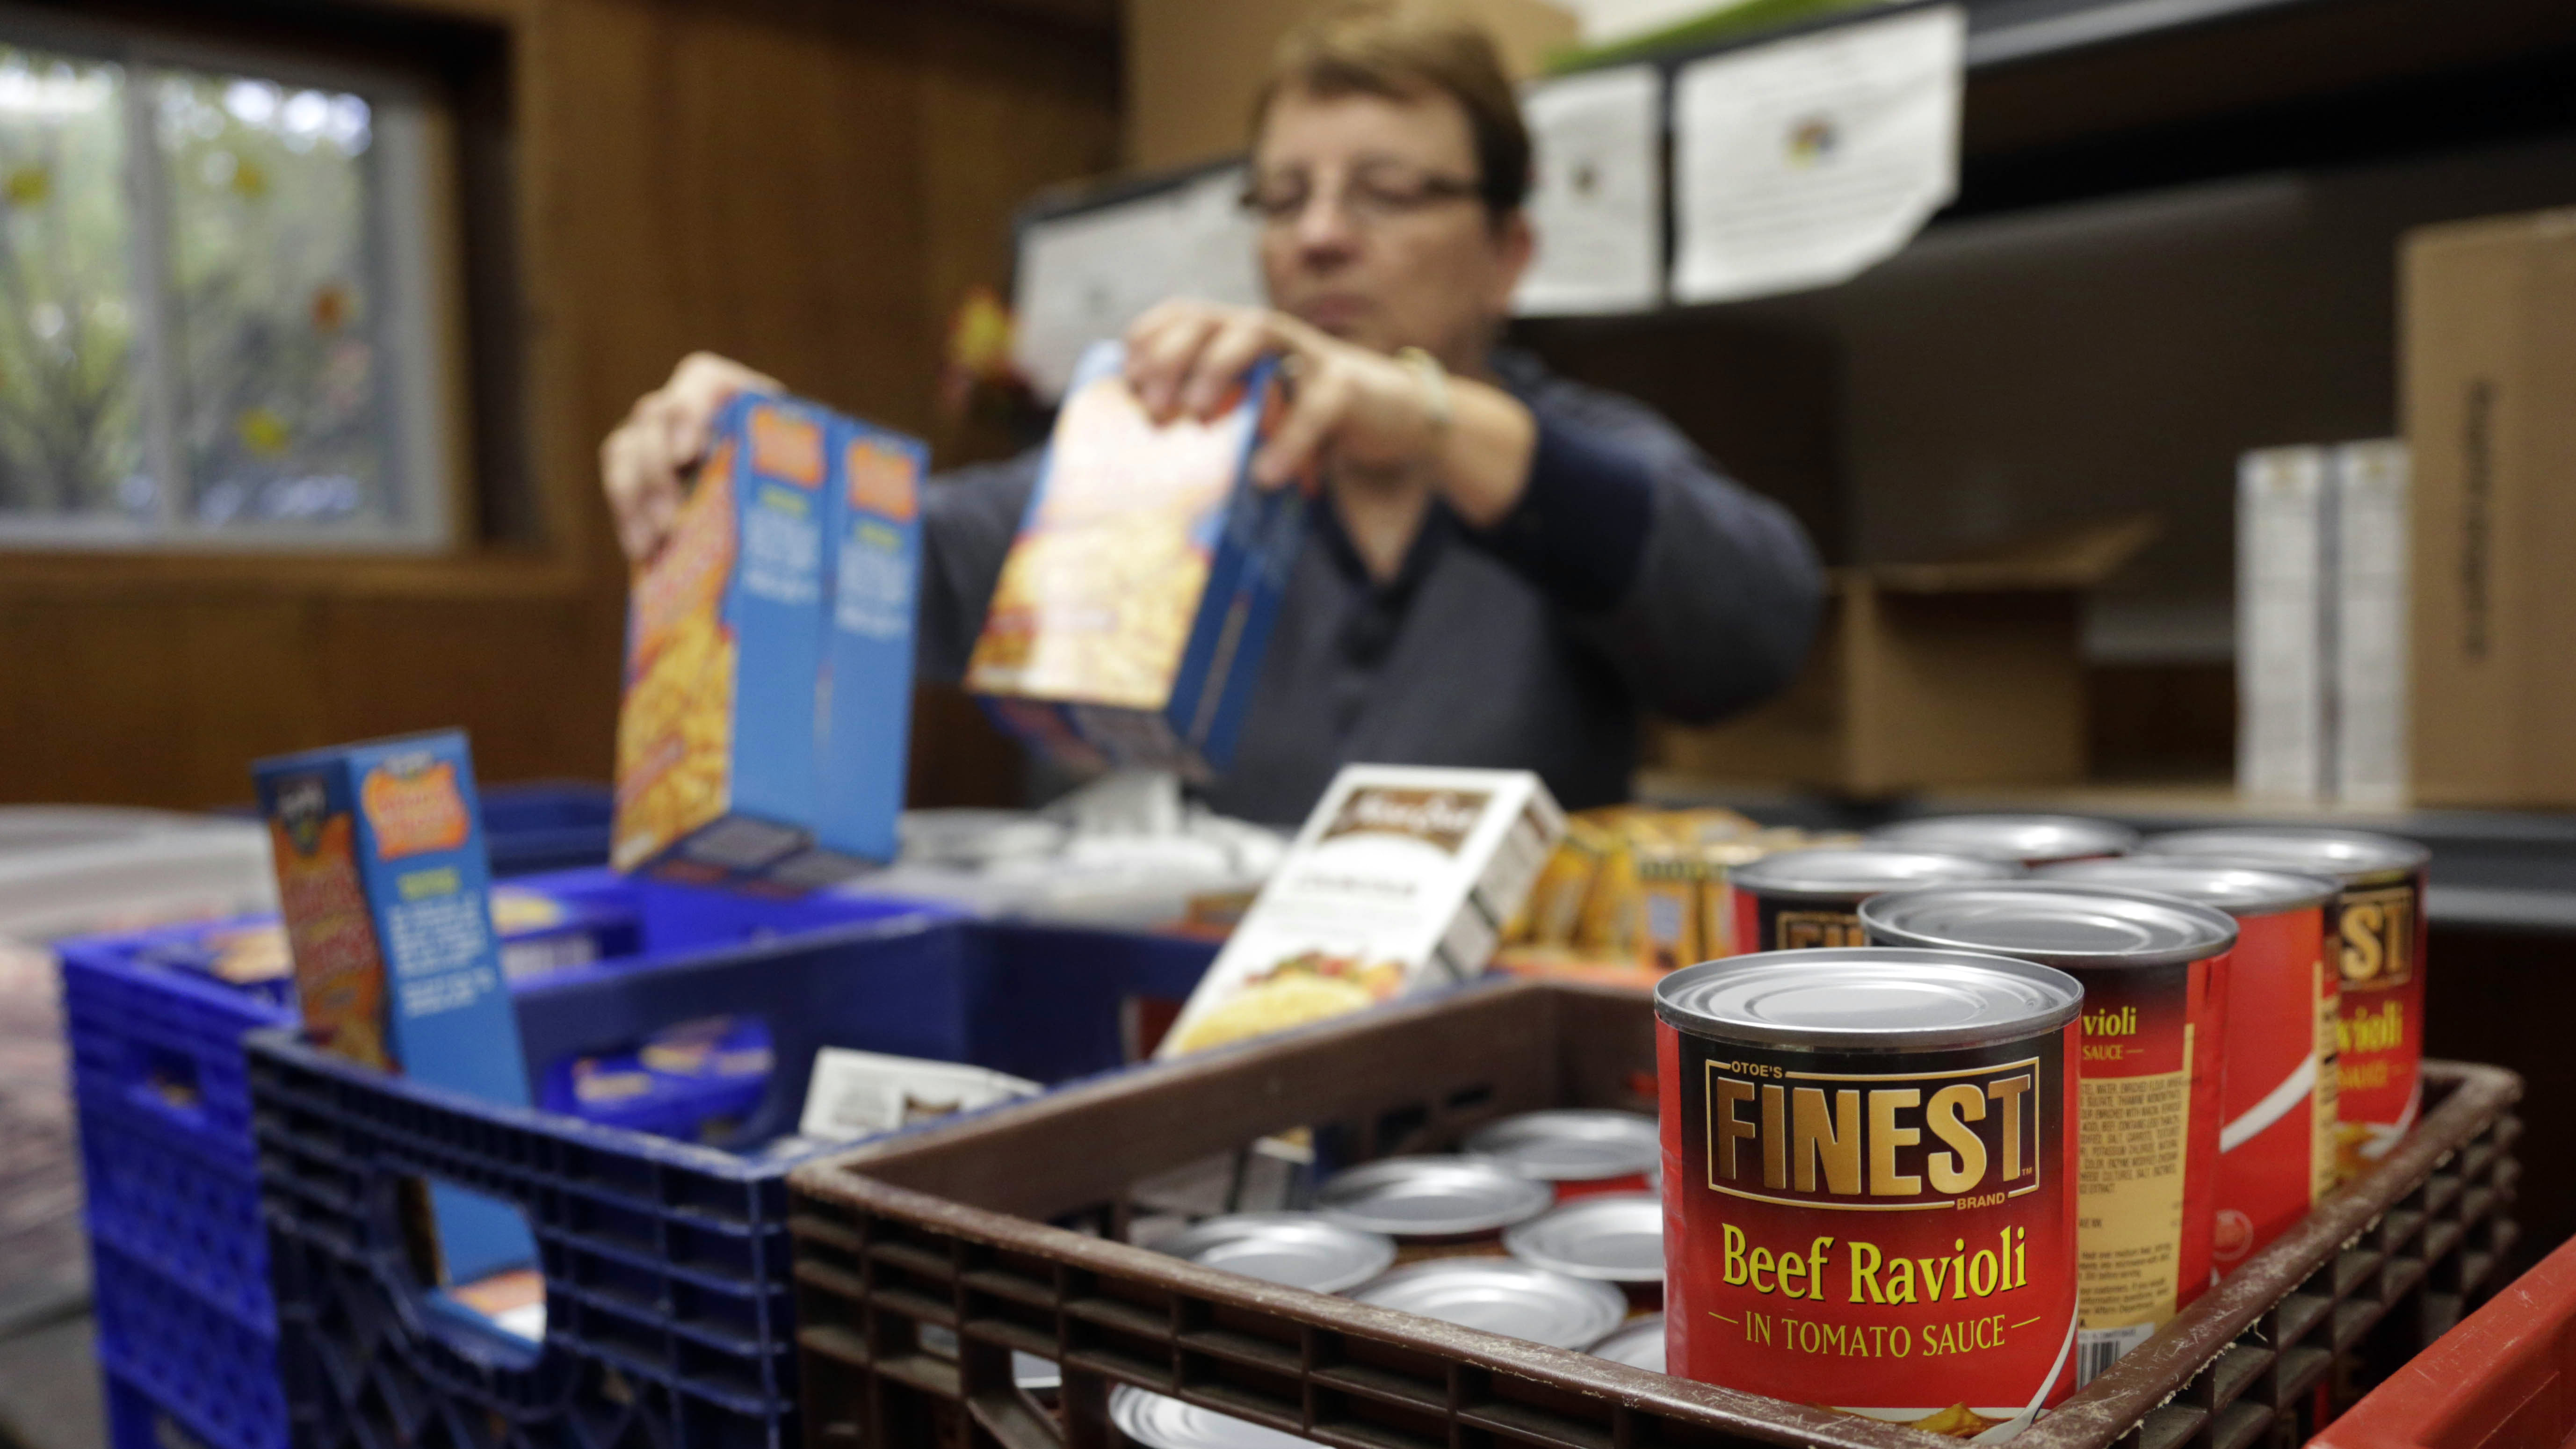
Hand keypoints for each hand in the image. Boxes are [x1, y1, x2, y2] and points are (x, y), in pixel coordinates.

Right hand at [599, 351, 782, 562]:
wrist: (773, 495)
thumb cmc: (796, 469)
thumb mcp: (800, 457)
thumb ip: (796, 461)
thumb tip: (821, 490)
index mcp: (725, 388)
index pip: (698, 382)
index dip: (686, 413)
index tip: (688, 454)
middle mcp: (682, 405)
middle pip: (651, 418)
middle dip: (656, 469)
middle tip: (670, 518)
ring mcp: (653, 436)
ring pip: (623, 450)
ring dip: (634, 498)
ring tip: (654, 542)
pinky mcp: (636, 471)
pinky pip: (618, 484)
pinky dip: (627, 517)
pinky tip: (643, 551)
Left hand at [1121, 300, 1443, 490]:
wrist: (1396, 417)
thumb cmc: (1313, 415)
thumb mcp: (1256, 406)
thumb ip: (1215, 406)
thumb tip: (1149, 426)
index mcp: (1241, 336)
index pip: (1182, 314)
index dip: (1147, 342)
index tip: (1129, 387)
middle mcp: (1269, 334)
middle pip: (1207, 318)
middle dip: (1171, 357)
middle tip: (1155, 411)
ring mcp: (1309, 353)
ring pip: (1255, 335)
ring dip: (1217, 370)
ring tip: (1198, 420)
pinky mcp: (1345, 387)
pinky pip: (1313, 407)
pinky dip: (1287, 441)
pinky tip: (1266, 476)